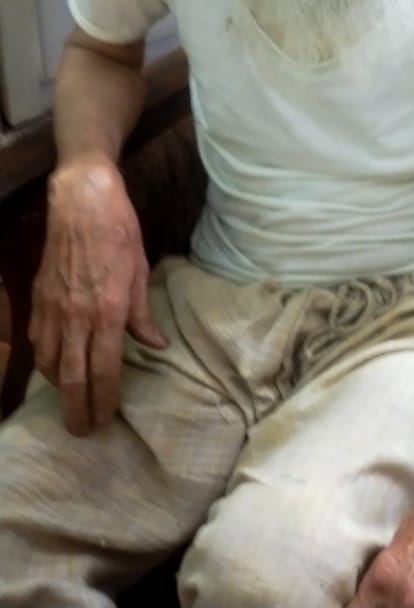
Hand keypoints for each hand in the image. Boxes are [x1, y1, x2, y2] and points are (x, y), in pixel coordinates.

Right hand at [28, 154, 166, 434]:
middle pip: (72, 378)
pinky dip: (44, 361)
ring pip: (49, 364)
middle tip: (82, 431)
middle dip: (77, 409)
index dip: (106, 399)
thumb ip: (142, 315)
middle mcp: (76, 317)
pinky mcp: (38, 299)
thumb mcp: (140, 272)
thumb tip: (157, 346)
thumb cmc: (119, 232)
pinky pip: (37, 341)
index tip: (107, 418)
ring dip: (59, 388)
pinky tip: (52, 367)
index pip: (105, 370)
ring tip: (71, 401)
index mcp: (107, 312)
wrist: (81, 202)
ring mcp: (53, 309)